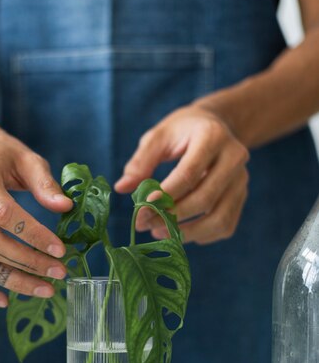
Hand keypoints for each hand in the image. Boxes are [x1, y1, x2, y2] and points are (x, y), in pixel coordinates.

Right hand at [0, 122, 72, 306]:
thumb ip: (45, 183)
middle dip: (28, 263)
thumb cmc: (1, 155)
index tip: (61, 250)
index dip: (34, 235)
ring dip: (12, 281)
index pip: (4, 214)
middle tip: (59, 273)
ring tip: (45, 290)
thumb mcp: (27, 159)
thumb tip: (66, 208)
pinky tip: (5, 301)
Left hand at [115, 105, 248, 244]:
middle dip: (171, 217)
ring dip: (187, 232)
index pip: (188, 174)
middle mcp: (235, 158)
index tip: (141, 211)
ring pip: (219, 218)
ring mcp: (242, 180)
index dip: (164, 196)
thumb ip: (141, 161)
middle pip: (204, 199)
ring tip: (160, 232)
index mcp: (212, 136)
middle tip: (144, 225)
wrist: (216, 126)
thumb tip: (122, 188)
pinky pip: (225, 225)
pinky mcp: (241, 197)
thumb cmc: (182, 132)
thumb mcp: (158, 137)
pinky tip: (179, 231)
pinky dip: (201, 235)